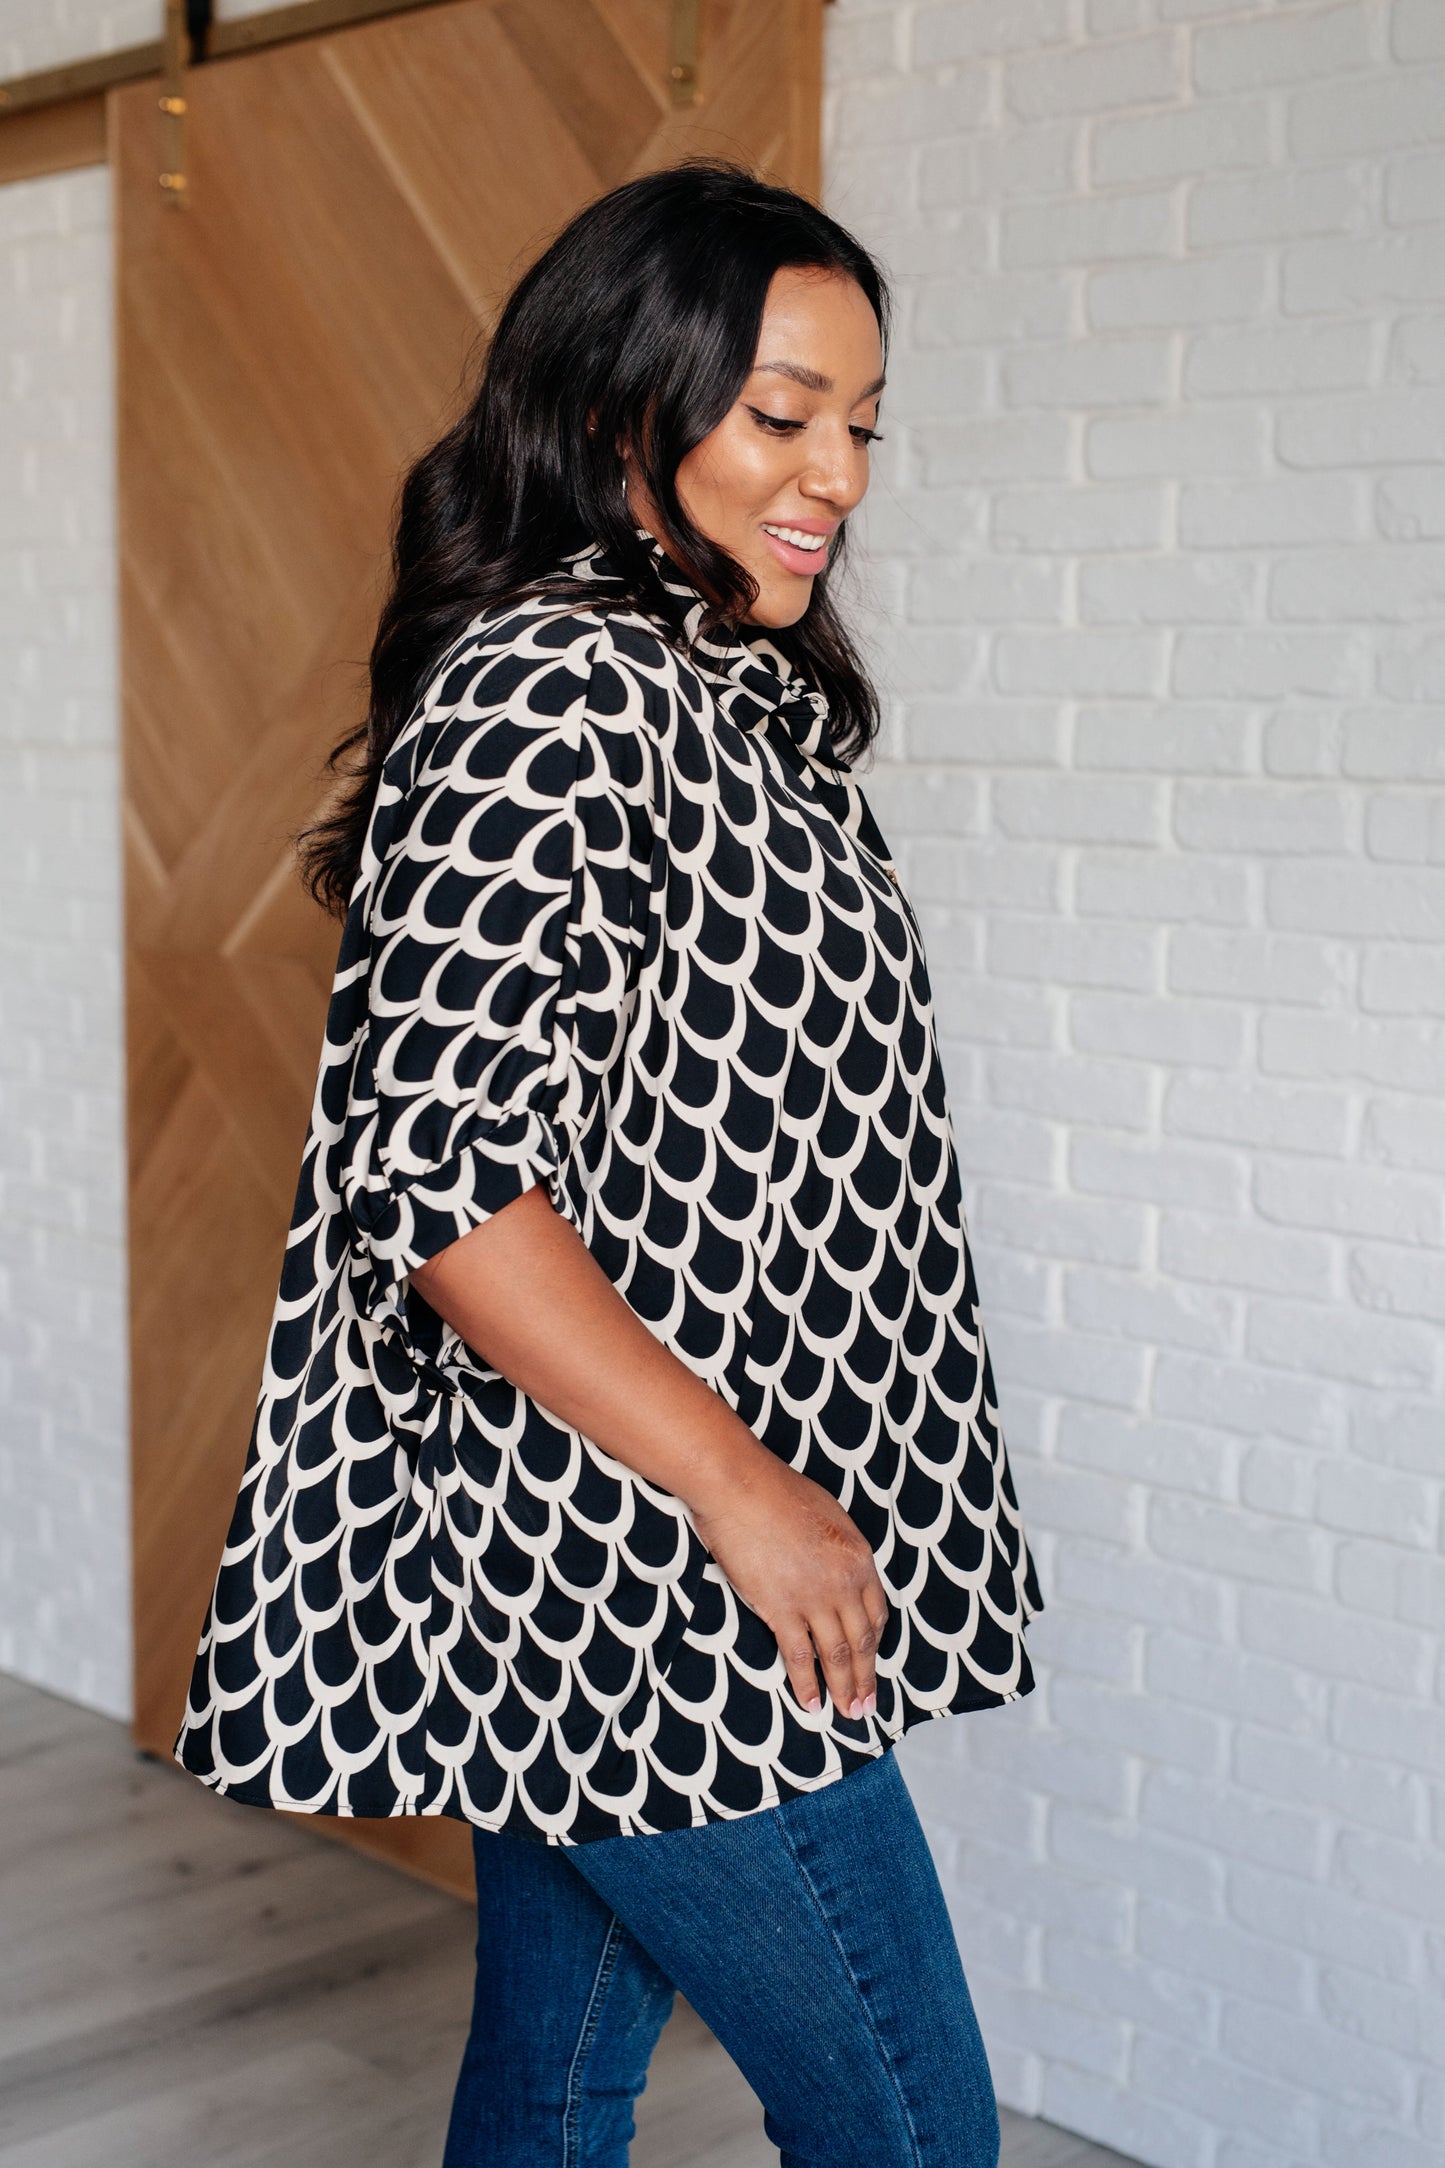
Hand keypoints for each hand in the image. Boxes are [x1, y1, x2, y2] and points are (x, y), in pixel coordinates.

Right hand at [689, 1452, 889, 1721]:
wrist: (741, 1487)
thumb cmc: (778, 1491)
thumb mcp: (829, 1515)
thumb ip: (839, 1551)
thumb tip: (837, 1573)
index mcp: (859, 1557)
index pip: (877, 1613)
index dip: (875, 1645)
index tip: (873, 1664)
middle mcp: (845, 1583)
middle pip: (862, 1641)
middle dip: (866, 1679)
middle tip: (867, 1706)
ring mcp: (814, 1598)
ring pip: (836, 1655)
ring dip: (843, 1689)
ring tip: (847, 1714)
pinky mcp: (781, 1609)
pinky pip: (799, 1655)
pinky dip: (806, 1683)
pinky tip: (811, 1703)